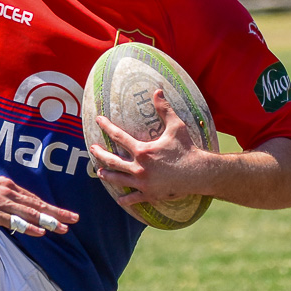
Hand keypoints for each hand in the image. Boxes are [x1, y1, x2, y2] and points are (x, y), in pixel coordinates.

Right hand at [0, 173, 78, 236]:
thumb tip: (6, 198)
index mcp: (6, 185)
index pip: (32, 198)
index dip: (49, 207)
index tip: (63, 213)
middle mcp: (6, 191)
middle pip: (36, 204)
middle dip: (57, 212)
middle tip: (74, 219)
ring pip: (29, 212)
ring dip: (48, 220)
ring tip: (63, 228)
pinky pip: (13, 220)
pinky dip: (28, 226)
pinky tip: (40, 232)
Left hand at [89, 89, 211, 208]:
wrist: (198, 173)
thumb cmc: (187, 149)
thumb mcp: (176, 126)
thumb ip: (164, 109)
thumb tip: (157, 90)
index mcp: (142, 150)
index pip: (118, 136)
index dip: (106, 126)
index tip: (98, 120)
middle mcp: (139, 168)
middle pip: (112, 161)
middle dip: (100, 154)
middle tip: (92, 149)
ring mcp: (143, 183)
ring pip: (118, 180)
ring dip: (107, 176)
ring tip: (100, 173)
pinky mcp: (149, 194)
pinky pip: (133, 198)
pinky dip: (125, 199)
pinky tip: (120, 199)